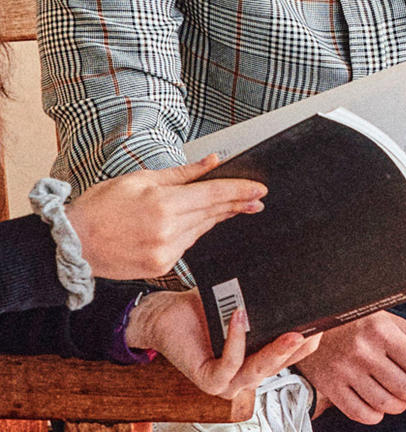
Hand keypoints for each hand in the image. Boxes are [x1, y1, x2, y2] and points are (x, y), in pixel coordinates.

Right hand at [66, 154, 266, 279]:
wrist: (74, 243)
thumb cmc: (101, 207)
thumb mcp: (140, 178)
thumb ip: (182, 173)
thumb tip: (212, 161)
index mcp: (163, 204)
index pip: (213, 194)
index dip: (239, 191)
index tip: (259, 189)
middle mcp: (168, 230)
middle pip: (213, 213)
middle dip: (237, 204)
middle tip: (256, 198)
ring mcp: (166, 251)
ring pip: (202, 229)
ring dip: (216, 216)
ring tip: (232, 206)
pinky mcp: (163, 266)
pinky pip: (188, 245)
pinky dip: (193, 231)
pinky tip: (193, 223)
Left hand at [125, 289, 321, 398]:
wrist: (165, 314)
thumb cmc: (202, 310)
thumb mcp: (241, 305)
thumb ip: (264, 303)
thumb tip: (291, 276)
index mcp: (259, 359)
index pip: (293, 356)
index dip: (309, 342)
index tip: (323, 321)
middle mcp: (247, 376)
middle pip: (280, 365)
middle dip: (299, 348)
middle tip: (313, 329)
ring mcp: (228, 382)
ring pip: (259, 369)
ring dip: (275, 350)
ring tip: (290, 332)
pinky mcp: (209, 380)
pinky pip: (229, 364)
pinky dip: (236, 341)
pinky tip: (240, 318)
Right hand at [297, 311, 405, 424]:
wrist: (310, 324)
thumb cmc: (358, 322)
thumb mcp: (391, 321)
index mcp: (381, 331)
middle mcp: (363, 352)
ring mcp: (345, 371)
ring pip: (387, 404)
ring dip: (403, 405)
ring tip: (404, 395)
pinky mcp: (330, 387)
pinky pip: (362, 414)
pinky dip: (377, 414)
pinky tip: (380, 403)